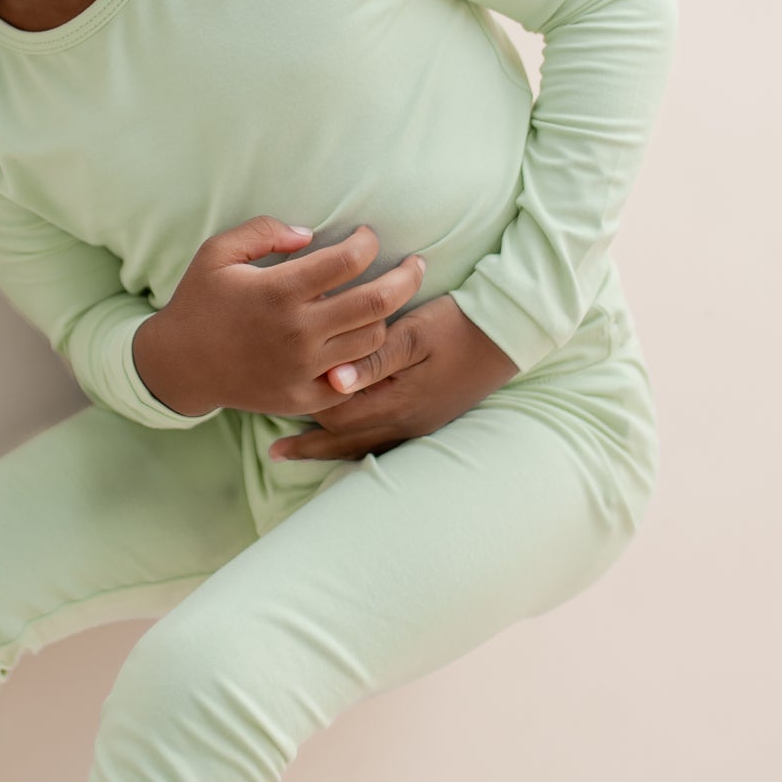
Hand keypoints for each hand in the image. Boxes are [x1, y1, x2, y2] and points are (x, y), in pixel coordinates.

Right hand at [144, 219, 429, 419]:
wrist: (180, 365)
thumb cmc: (200, 301)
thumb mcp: (217, 252)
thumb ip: (263, 231)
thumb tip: (310, 234)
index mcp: (278, 291)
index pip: (348, 260)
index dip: (367, 242)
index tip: (367, 236)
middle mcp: (297, 331)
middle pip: (378, 302)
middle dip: (407, 276)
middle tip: (417, 264)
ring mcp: (302, 368)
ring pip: (372, 339)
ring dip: (386, 316)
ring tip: (386, 301)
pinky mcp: (303, 396)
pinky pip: (355, 379)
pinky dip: (369, 360)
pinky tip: (370, 341)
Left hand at [266, 295, 519, 461]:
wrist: (507, 333)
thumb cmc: (456, 325)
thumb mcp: (414, 333)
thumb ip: (373, 358)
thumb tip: (332, 381)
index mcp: (398, 402)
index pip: (336, 415)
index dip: (305, 408)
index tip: (277, 401)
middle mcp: (405, 423)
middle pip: (344, 440)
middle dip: (310, 443)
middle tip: (274, 449)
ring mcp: (418, 426)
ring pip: (362, 449)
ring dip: (327, 452)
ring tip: (294, 456)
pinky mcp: (427, 421)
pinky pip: (382, 445)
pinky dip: (354, 447)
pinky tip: (342, 446)